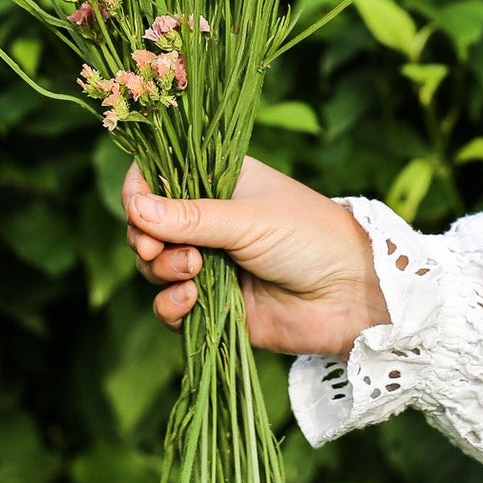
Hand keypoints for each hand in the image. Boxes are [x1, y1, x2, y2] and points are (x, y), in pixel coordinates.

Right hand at [122, 155, 389, 358]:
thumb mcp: (248, 219)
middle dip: (147, 238)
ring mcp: (208, 263)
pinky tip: (191, 299)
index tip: (138, 210)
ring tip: (193, 272)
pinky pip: (169, 307)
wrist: (349, 296)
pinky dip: (170, 305)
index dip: (139, 193)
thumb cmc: (309, 237)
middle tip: (162, 249)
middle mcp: (207, 220)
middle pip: (147, 225)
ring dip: (161, 270)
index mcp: (217, 181)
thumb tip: (133, 208)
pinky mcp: (211, 305)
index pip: (158, 176)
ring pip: (153, 266)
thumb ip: (190, 217)